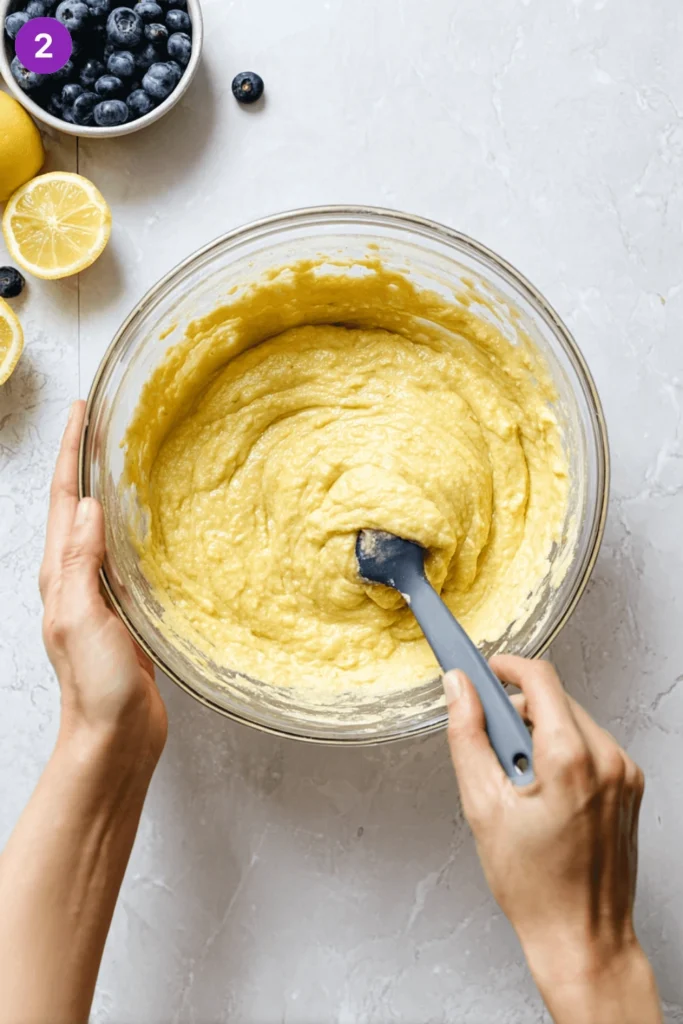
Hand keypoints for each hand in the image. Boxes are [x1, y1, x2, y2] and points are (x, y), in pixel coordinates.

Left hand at [40, 401, 166, 772]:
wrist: (116, 735)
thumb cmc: (97, 685)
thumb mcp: (82, 619)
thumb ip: (80, 563)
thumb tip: (85, 506)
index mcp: (59, 575)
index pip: (60, 500)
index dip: (68, 453)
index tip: (79, 412)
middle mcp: (74, 578)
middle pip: (73, 506)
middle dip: (81, 461)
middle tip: (100, 422)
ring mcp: (99, 593)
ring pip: (99, 527)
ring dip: (105, 489)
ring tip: (122, 458)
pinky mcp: (124, 609)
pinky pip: (123, 554)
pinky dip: (131, 526)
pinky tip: (148, 522)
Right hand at [444, 656, 660, 1023]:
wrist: (582, 937)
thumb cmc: (533, 886)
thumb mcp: (482, 805)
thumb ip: (467, 735)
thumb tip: (459, 688)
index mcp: (570, 758)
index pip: (539, 678)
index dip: (505, 667)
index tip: (481, 670)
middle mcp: (607, 758)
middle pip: (555, 698)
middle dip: (517, 709)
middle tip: (492, 747)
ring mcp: (624, 772)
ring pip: (572, 719)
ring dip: (539, 731)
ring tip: (519, 781)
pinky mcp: (629, 785)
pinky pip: (590, 744)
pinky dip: (561, 751)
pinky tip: (543, 790)